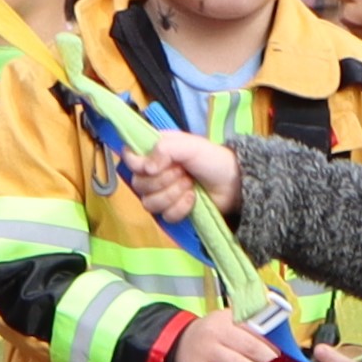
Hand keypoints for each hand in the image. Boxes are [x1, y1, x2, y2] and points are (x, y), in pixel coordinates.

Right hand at [121, 135, 240, 219]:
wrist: (233, 183)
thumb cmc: (211, 159)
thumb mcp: (189, 145)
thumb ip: (164, 149)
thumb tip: (146, 168)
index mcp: (154, 152)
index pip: (129, 159)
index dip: (138, 164)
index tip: (154, 165)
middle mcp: (153, 173)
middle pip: (139, 185)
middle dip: (164, 180)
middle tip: (183, 172)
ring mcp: (161, 194)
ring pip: (149, 203)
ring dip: (173, 194)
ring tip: (190, 184)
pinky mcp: (171, 212)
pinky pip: (165, 216)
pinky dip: (181, 208)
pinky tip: (193, 198)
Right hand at [158, 310, 283, 361]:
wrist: (175, 348)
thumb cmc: (210, 337)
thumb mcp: (227, 323)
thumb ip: (251, 327)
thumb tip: (281, 341)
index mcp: (227, 317)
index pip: (256, 328)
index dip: (273, 342)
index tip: (282, 352)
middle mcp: (217, 332)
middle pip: (252, 347)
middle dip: (269, 361)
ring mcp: (208, 353)